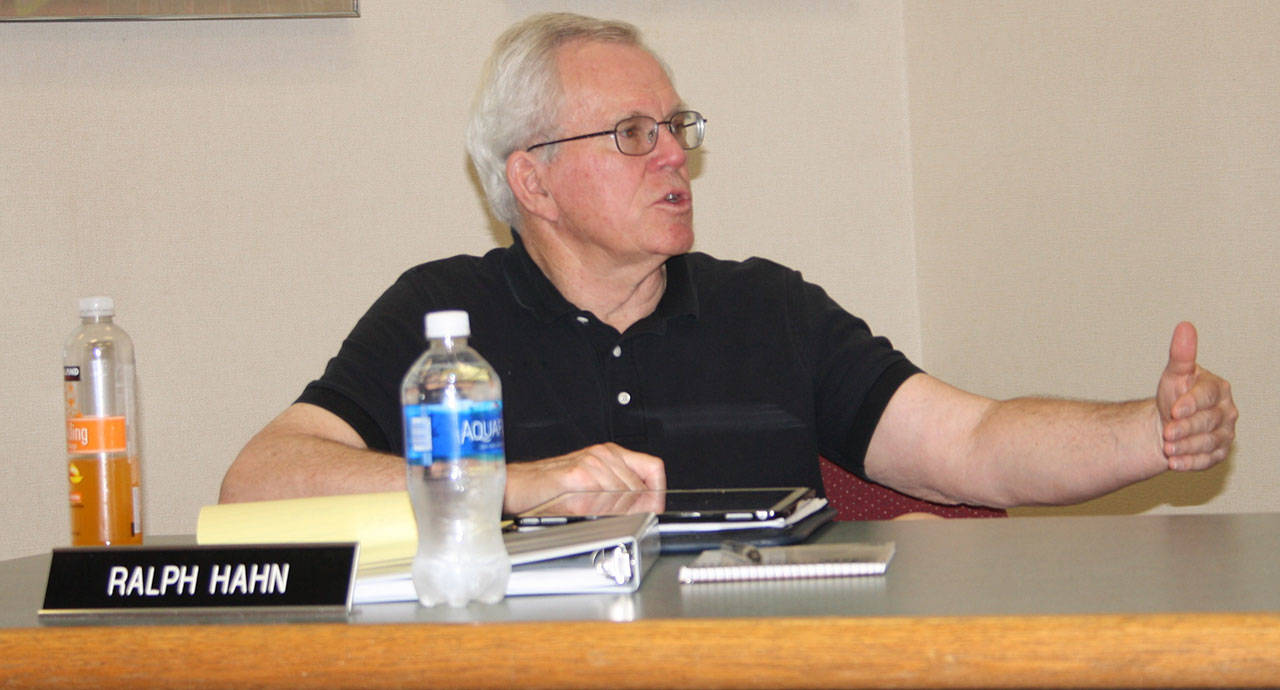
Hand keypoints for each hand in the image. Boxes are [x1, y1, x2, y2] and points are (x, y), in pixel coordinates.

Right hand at [503, 443, 665, 513]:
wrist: (518, 486)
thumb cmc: (550, 488)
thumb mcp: (591, 487)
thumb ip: (621, 493)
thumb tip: (649, 508)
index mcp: (610, 454)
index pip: (653, 468)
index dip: (658, 493)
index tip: (655, 508)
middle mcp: (603, 455)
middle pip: (639, 488)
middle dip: (631, 509)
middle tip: (611, 517)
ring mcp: (591, 463)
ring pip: (622, 496)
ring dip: (610, 512)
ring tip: (591, 513)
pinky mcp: (577, 476)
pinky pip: (601, 500)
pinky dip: (595, 511)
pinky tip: (582, 510)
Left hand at [1156, 322, 1236, 470]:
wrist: (1167, 423)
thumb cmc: (1173, 395)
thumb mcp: (1174, 374)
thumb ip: (1181, 355)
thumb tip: (1185, 326)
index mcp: (1218, 389)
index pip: (1207, 396)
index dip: (1191, 404)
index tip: (1174, 410)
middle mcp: (1226, 412)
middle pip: (1207, 422)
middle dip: (1186, 428)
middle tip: (1167, 433)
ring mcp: (1224, 434)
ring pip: (1207, 443)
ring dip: (1186, 447)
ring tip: (1167, 448)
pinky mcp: (1218, 453)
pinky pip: (1207, 460)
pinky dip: (1190, 462)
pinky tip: (1174, 462)